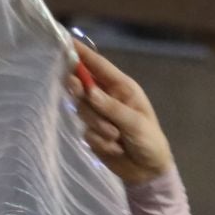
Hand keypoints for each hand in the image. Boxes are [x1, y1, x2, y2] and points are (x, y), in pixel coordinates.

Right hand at [65, 40, 174, 184]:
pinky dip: (100, 141)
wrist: (148, 172)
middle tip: (81, 93)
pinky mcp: (93, 133)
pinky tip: (115, 148)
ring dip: (98, 126)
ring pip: (82, 111)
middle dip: (81, 92)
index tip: (64, 42)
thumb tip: (89, 91)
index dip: (81, 54)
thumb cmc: (149, 141)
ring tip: (117, 137)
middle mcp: (107, 97)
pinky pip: (86, 132)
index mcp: (122, 87)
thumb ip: (111, 107)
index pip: (97, 65)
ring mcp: (98, 115)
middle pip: (82, 86)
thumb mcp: (135, 123)